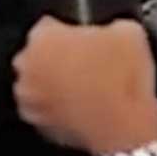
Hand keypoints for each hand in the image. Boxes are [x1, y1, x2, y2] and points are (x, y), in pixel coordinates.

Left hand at [12, 16, 156, 154]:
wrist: (125, 129)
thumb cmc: (123, 80)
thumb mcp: (129, 32)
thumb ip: (108, 25)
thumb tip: (110, 31)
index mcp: (43, 37)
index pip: (49, 26)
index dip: (70, 32)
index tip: (84, 41)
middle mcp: (27, 66)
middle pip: (38, 55)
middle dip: (57, 58)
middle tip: (86, 65)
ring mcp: (28, 98)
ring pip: (38, 84)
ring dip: (54, 84)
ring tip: (85, 89)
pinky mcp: (36, 125)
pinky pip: (45, 110)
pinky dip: (57, 109)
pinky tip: (81, 108)